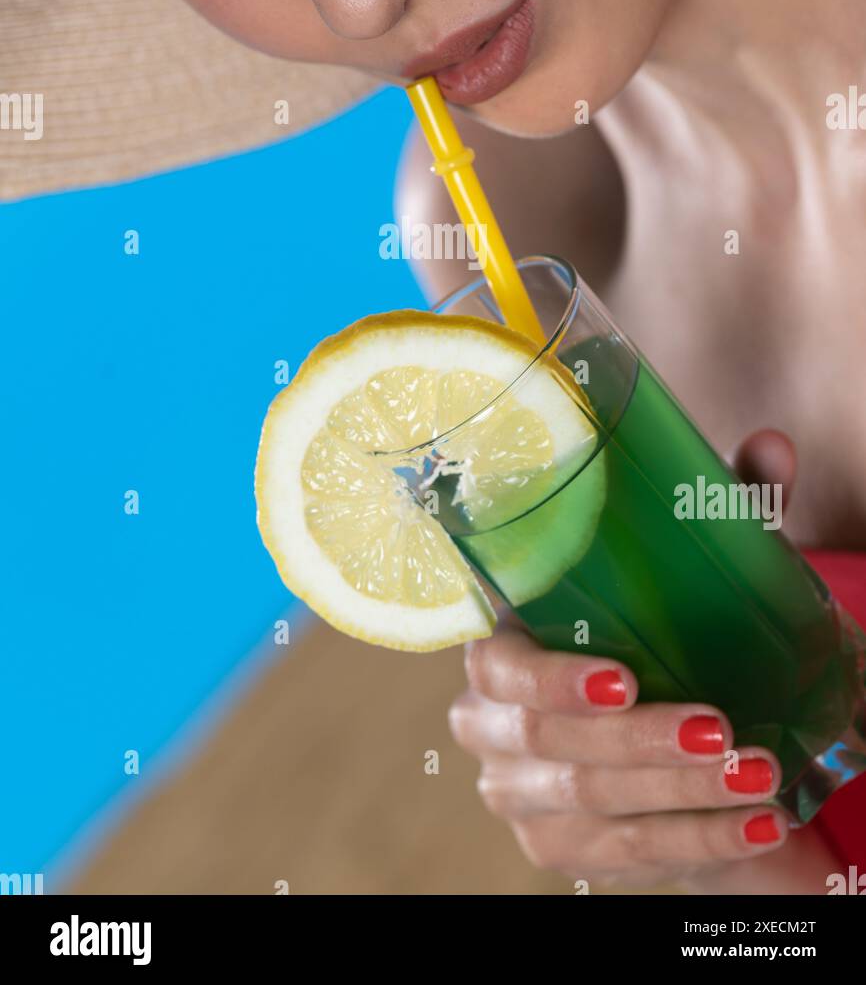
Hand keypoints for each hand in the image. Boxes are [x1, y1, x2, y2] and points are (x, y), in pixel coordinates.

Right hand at [448, 430, 798, 891]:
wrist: (661, 748)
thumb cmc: (662, 641)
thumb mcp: (692, 575)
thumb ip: (725, 509)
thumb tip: (771, 447)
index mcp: (502, 646)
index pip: (500, 666)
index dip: (551, 678)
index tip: (625, 678)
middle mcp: (491, 724)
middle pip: (548, 741)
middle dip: (641, 741)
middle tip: (720, 729)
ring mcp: (520, 795)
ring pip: (592, 802)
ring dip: (680, 794)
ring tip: (760, 773)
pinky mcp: (560, 851)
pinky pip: (627, 857)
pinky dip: (700, 841)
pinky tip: (758, 822)